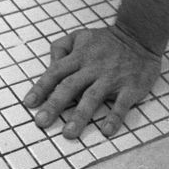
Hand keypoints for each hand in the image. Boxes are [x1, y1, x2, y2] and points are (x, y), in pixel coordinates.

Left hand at [23, 25, 161, 138]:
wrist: (139, 35)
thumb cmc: (105, 40)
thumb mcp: (80, 35)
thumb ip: (61, 47)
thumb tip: (50, 65)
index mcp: (79, 56)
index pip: (56, 72)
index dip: (41, 87)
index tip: (29, 104)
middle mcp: (93, 67)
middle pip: (70, 86)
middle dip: (55, 104)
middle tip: (41, 122)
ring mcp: (112, 78)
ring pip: (93, 97)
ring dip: (80, 115)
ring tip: (68, 133)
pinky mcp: (131, 87)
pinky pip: (122, 104)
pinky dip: (114, 117)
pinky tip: (106, 131)